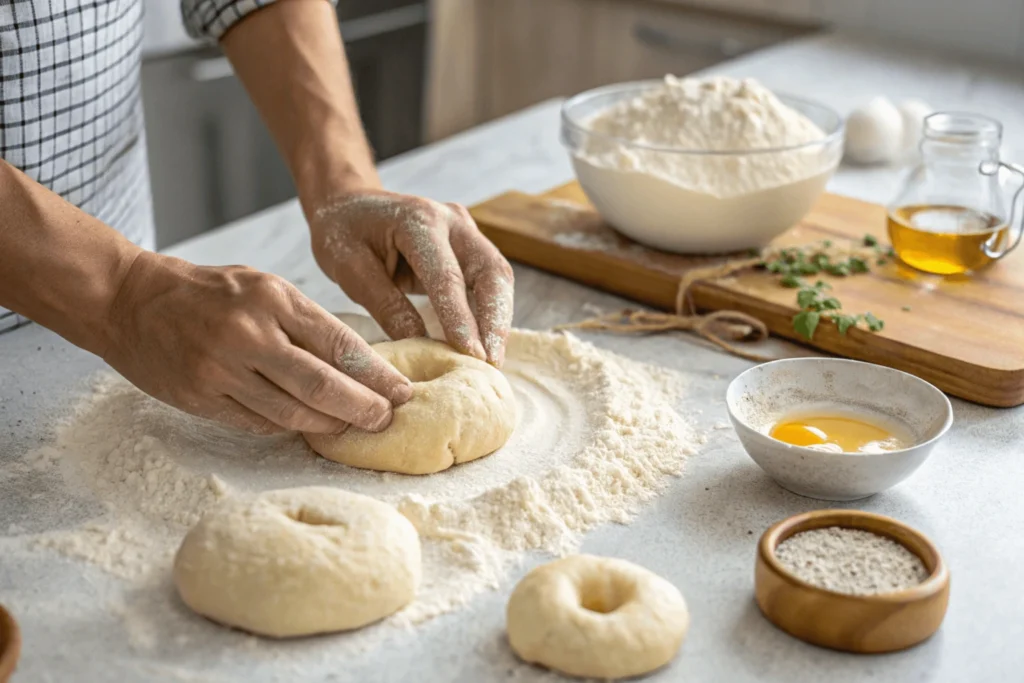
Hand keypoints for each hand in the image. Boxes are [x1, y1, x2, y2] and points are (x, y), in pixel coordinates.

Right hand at [102, 252, 412, 434]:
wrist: (128, 300)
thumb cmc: (207, 292)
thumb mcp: (261, 286)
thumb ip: (303, 321)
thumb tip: (355, 361)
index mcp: (272, 298)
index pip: (339, 344)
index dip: (376, 375)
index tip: (402, 392)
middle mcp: (249, 334)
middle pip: (321, 386)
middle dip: (362, 408)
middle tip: (385, 419)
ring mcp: (221, 370)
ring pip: (291, 413)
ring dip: (328, 426)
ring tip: (352, 427)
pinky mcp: (201, 398)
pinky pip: (257, 423)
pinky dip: (287, 428)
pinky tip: (308, 428)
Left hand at [307, 190, 514, 365]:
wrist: (348, 203)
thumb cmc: (343, 233)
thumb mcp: (351, 269)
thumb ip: (386, 305)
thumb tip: (421, 346)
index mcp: (419, 221)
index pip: (447, 276)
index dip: (461, 319)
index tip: (472, 356)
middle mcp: (452, 221)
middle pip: (491, 271)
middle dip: (496, 321)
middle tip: (493, 363)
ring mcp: (465, 231)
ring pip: (498, 276)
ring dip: (498, 320)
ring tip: (493, 361)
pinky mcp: (469, 246)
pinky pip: (488, 280)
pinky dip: (490, 312)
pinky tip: (486, 344)